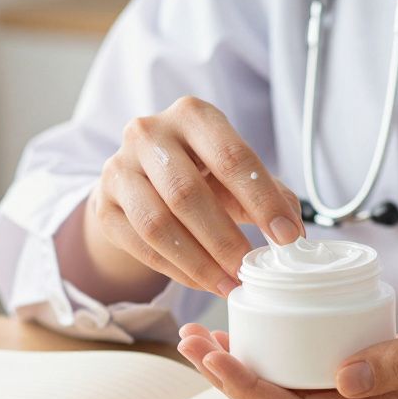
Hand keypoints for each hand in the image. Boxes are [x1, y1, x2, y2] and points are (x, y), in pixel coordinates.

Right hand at [80, 96, 303, 299]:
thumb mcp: (234, 171)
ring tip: (228, 284)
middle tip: (250, 270)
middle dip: (225, 239)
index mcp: (192, 114)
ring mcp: (119, 168)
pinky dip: (176, 270)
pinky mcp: (104, 204)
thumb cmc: (199, 171)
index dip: (262, 200)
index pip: (231, 157)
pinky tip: (202, 282)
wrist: (140, 177)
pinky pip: (140, 245)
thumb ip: (268, 193)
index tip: (287, 237)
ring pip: (157, 223)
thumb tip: (294, 230)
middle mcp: (148, 133)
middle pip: (187, 193)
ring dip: (198, 262)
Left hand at [177, 278, 397, 398]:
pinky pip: (320, 382)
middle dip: (234, 380)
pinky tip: (264, 333)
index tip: (211, 354)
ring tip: (212, 337)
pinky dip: (283, 360)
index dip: (247, 389)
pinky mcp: (385, 383)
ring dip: (252, 371)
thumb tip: (341, 377)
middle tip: (192, 338)